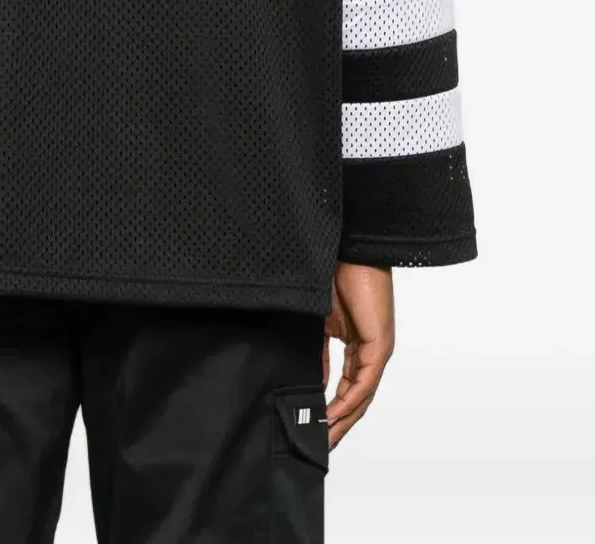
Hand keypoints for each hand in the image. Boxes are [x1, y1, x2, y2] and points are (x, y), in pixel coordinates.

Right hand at [323, 262, 394, 448]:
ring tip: (324, 438)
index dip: (332, 409)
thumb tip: (313, 381)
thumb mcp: (321, 321)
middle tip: (319, 444)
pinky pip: (364, 382)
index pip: (347, 386)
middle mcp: (371, 351)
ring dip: (344, 419)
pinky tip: (332, 414)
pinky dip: (348, 401)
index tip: (313, 425)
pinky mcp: (379, 344)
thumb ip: (319, 351)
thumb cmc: (336, 274)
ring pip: (362, 396)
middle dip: (338, 423)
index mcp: (359, 344)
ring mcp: (377, 349)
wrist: (352, 249)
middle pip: (357, 399)